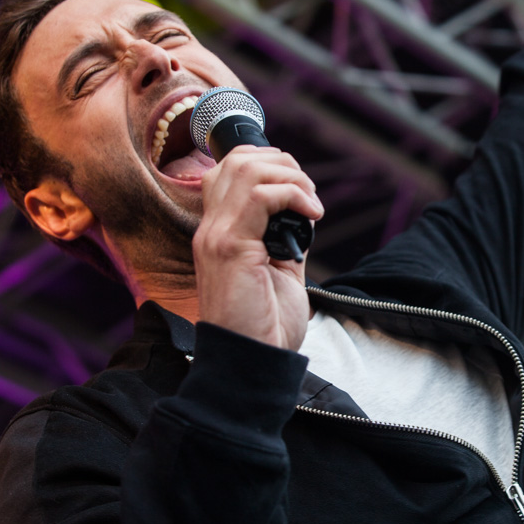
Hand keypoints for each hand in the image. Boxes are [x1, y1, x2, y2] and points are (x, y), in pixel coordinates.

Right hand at [192, 146, 321, 350]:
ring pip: (247, 169)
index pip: (230, 170)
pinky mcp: (230, 247)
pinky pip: (260, 196)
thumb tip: (305, 212)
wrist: (253, 362)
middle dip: (284, 165)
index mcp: (220, 233)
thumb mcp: (282, 272)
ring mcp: (216, 236)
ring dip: (290, 178)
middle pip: (237, 160)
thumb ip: (288, 239)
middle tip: (310, 196)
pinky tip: (312, 216)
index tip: (302, 192)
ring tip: (312, 205)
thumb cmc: (266, 327)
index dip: (269, 166)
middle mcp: (211, 229)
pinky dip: (293, 195)